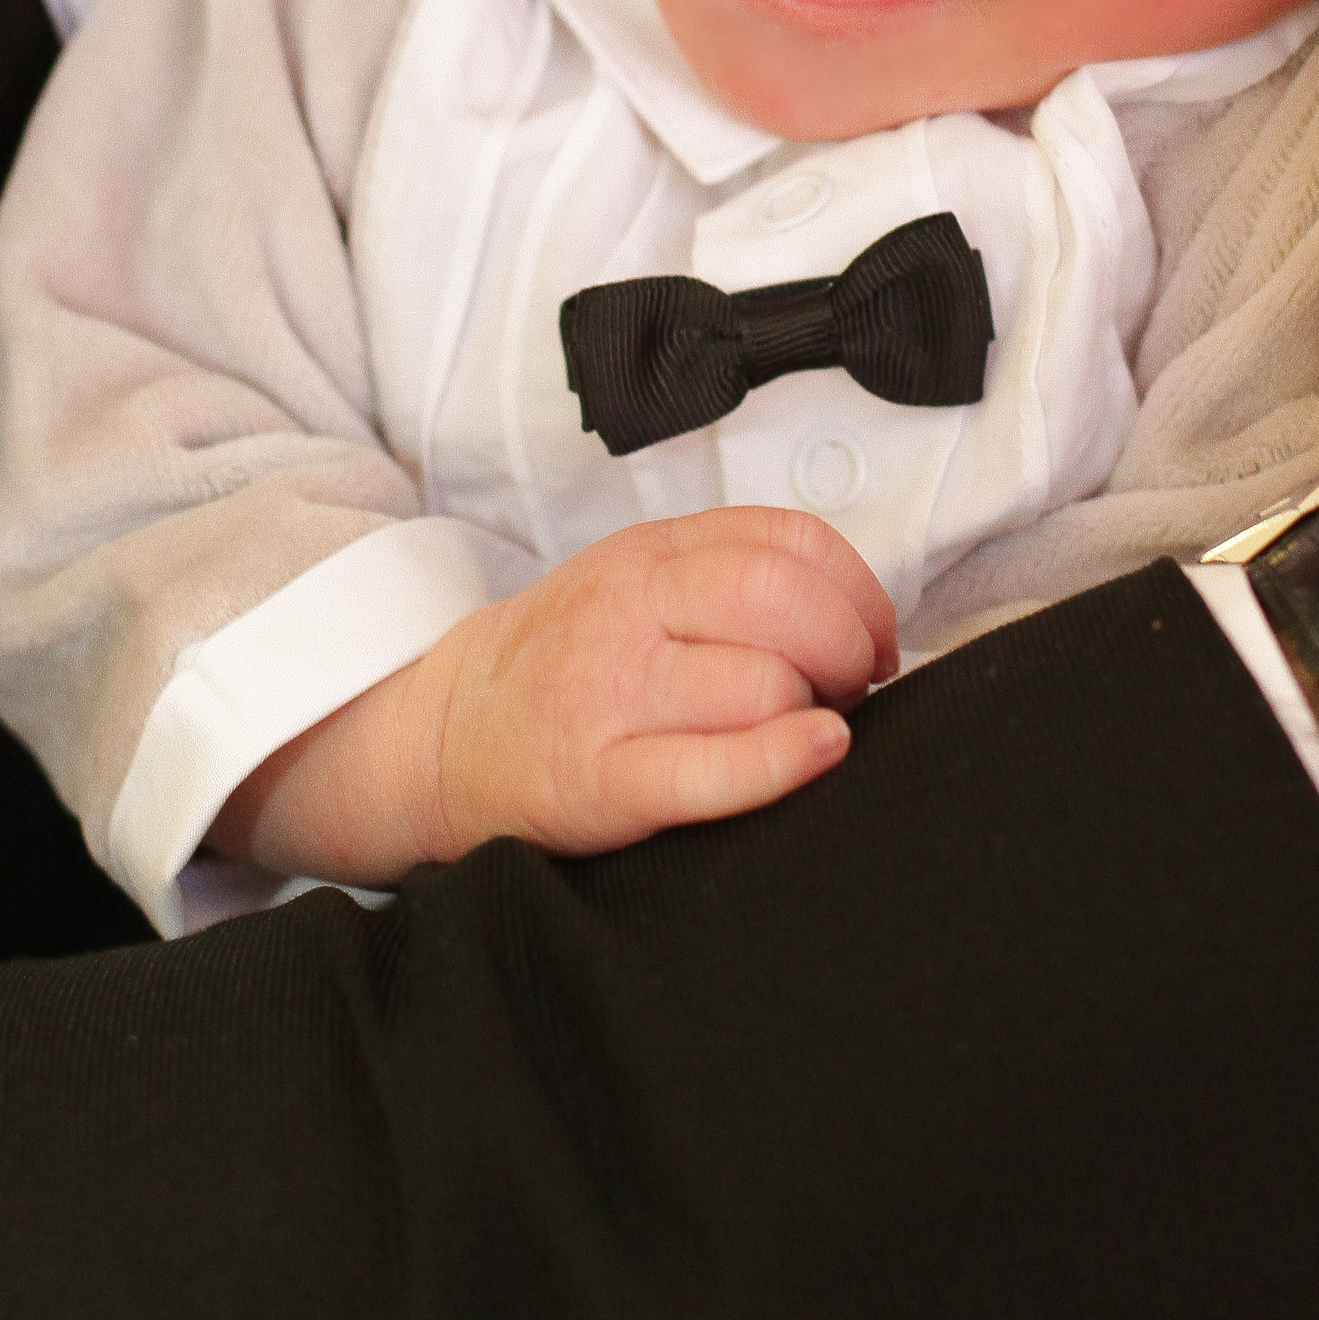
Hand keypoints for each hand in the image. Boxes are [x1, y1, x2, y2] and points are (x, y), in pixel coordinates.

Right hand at [216, 509, 899, 883]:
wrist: (441, 736)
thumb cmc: (563, 664)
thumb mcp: (636, 583)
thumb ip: (730, 574)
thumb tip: (858, 613)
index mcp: (649, 554)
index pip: (788, 540)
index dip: (859, 589)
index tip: (877, 636)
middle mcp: (629, 609)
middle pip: (781, 600)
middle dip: (847, 646)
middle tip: (854, 688)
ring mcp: (610, 693)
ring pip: (758, 679)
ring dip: (814, 707)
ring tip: (812, 728)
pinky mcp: (597, 779)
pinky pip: (709, 769)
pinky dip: (780, 761)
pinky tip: (816, 752)